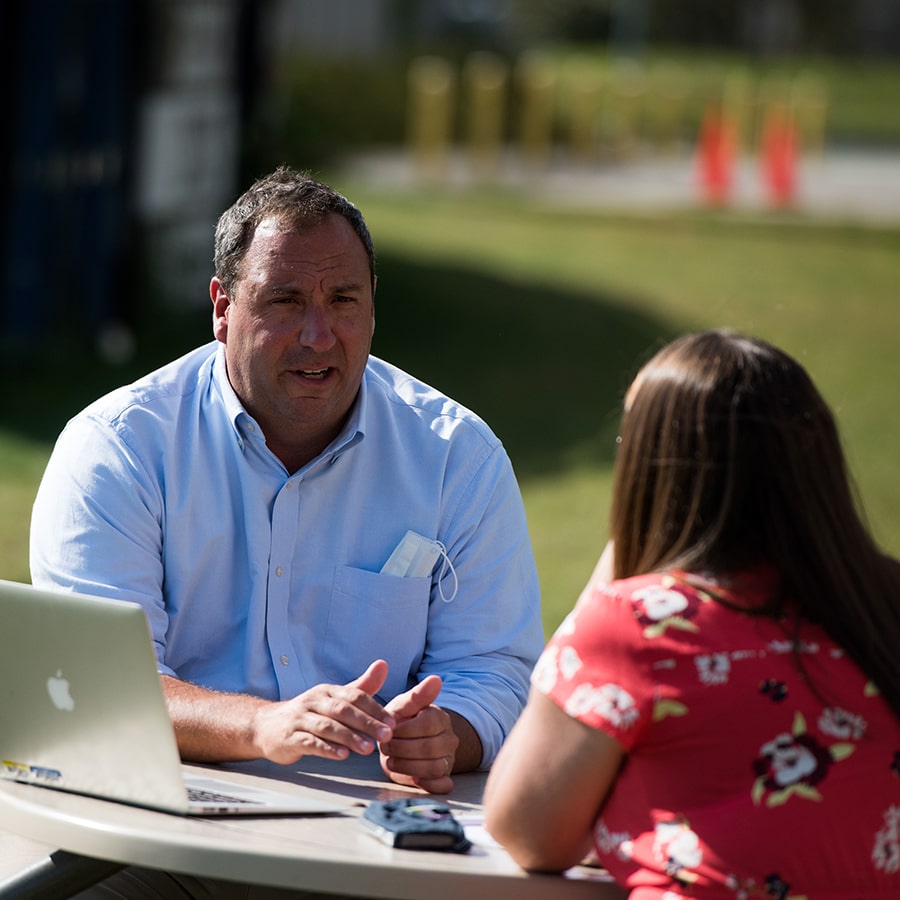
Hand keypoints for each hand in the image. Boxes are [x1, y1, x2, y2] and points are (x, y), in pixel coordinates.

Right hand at [251, 660, 396, 764]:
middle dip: (366, 723)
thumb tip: (383, 665)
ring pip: (327, 726)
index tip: (392, 722)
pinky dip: (326, 748)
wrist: (265, 725)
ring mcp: (300, 719)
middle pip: (342, 710)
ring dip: (349, 737)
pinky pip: (309, 742)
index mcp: (327, 691)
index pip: (354, 696)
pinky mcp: (289, 737)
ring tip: (368, 748)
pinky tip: (342, 755)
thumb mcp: (333, 698)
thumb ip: (360, 686)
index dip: (375, 708)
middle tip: (386, 735)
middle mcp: (314, 701)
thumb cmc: (308, 713)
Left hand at [377, 675, 459, 793]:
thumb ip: (416, 695)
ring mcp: (449, 758)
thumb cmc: (402, 722)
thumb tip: (436, 679)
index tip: (388, 732)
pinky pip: (442, 785)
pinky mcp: (444, 777)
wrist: (405, 742)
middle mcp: (449, 738)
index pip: (427, 725)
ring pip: (433, 768)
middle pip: (429, 748)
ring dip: (407, 766)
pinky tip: (411, 778)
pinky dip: (427, 784)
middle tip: (385, 749)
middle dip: (401, 750)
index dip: (404, 731)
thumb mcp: (403, 706)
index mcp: (440, 717)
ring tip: (391, 761)